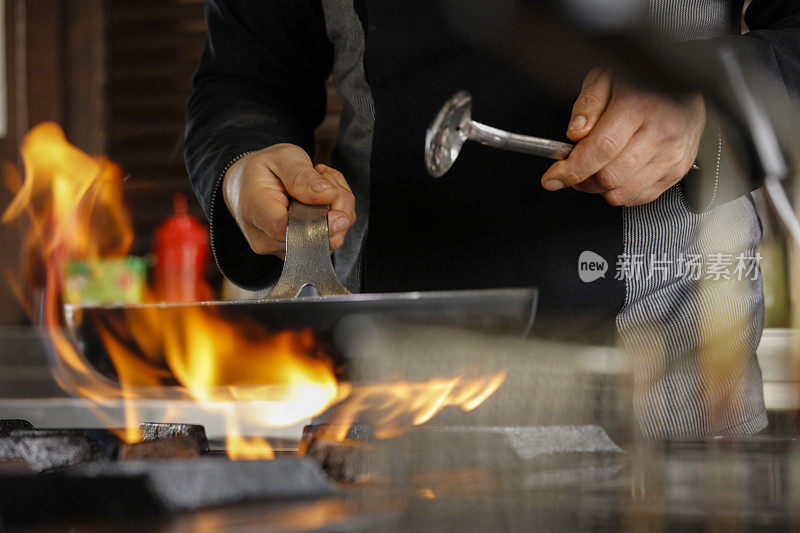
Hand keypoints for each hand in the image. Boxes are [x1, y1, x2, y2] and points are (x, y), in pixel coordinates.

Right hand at [222, 144, 355, 257]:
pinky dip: (334, 219)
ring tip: (322, 186)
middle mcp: (266, 238)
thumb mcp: (282, 157)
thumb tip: (327, 195)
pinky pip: (327, 240)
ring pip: (327, 240)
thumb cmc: (262, 170)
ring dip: (338, 211)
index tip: (340, 215)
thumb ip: (302, 176)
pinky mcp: (296, 251)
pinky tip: (323, 201)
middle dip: (337, 208)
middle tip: (328, 179)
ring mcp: (281, 249)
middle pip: (314, 238)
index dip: (320, 225)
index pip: (288, 230)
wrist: (246, 185)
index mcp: (256, 210)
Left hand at [541, 67, 704, 205]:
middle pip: (609, 176)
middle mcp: (661, 132)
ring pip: (623, 192)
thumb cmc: (645, 79)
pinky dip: (620, 192)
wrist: (687, 84)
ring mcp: (672, 154)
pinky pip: (640, 197)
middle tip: (573, 169)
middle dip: (581, 179)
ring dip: (599, 188)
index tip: (553, 177)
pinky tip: (617, 172)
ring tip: (595, 169)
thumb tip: (576, 133)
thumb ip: (589, 104)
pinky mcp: (677, 170)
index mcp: (641, 105)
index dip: (572, 169)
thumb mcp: (608, 76)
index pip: (601, 149)